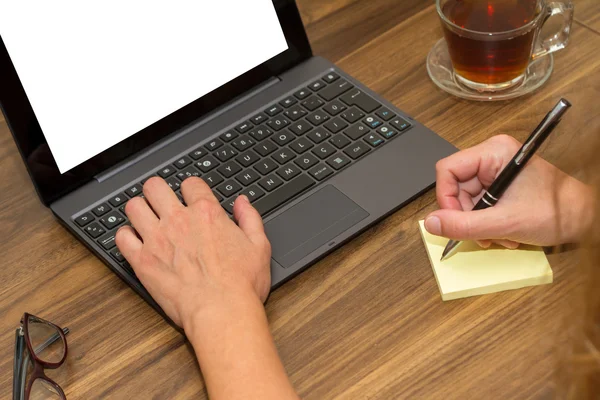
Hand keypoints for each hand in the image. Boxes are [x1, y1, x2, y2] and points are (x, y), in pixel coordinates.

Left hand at [115, 177, 271, 328]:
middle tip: (161, 201)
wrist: (221, 312)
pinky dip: (125, 236)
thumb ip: (250, 218)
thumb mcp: (259, 246)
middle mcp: (179, 221)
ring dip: (139, 210)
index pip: (190, 183)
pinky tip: (134, 241)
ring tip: (145, 219)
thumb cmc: (241, 284)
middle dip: (157, 191)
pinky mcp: (143, 261)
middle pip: (154, 187)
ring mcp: (157, 240)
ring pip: (133, 207)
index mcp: (207, 214)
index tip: (191, 197)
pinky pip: (121, 238)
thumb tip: (242, 203)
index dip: (191, 188)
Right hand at [424, 135, 592, 247]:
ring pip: (466, 200)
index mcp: (494, 152)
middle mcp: (493, 158)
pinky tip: (503, 232)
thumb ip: (464, 225)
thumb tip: (431, 223)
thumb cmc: (557, 212)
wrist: (585, 219)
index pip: (447, 169)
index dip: (445, 197)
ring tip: (499, 235)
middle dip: (467, 216)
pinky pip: (479, 205)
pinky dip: (486, 223)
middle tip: (481, 234)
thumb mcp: (504, 222)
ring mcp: (496, 172)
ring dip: (478, 224)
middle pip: (455, 187)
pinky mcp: (500, 185)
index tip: (453, 221)